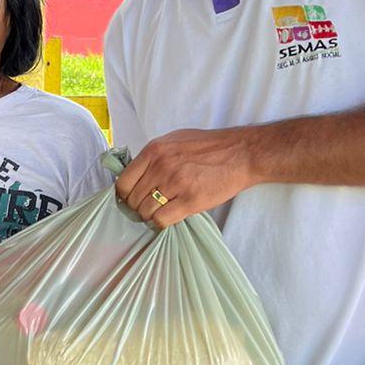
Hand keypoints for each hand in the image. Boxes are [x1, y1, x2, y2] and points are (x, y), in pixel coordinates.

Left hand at [116, 128, 256, 226]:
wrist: (240, 153)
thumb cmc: (209, 147)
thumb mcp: (174, 140)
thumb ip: (154, 156)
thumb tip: (135, 174)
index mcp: (154, 150)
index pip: (124, 182)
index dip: (125, 195)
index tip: (132, 199)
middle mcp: (161, 166)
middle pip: (133, 200)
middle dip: (138, 208)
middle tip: (149, 208)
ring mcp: (175, 183)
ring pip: (145, 212)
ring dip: (150, 216)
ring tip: (161, 212)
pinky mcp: (190, 200)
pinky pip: (162, 220)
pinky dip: (161, 223)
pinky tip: (169, 217)